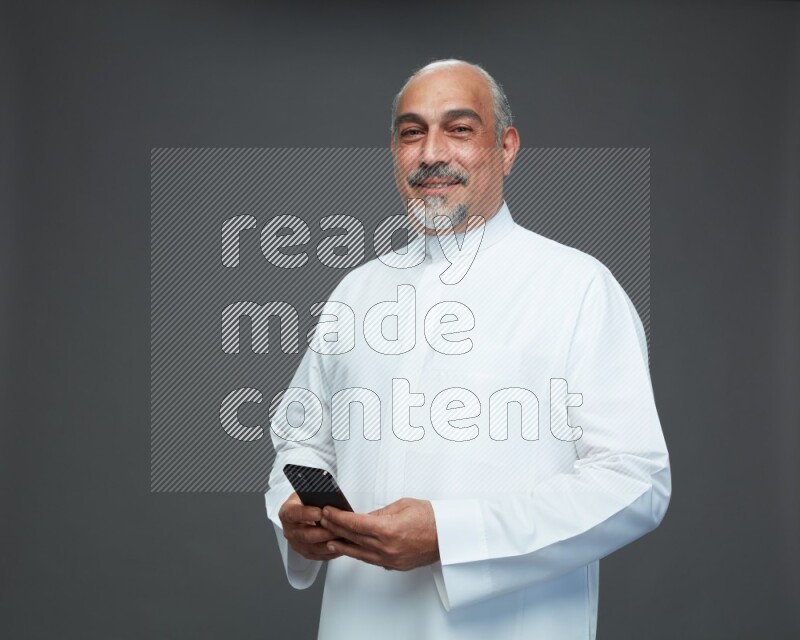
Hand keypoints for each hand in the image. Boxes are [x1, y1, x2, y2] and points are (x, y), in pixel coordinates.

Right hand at [278, 492, 341, 560]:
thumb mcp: (310, 493)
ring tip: (343, 537)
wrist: (306, 511)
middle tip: (336, 528)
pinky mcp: (307, 552)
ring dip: (329, 544)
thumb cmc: (309, 501)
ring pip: (313, 548)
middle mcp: (289, 530)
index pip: (293, 514)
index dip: (306, 514)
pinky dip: (332, 551)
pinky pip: (320, 556)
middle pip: (304, 535)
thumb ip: (317, 496)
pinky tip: (343, 545)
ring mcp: (297, 543)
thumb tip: (331, 497)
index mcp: (287, 513)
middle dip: (323, 532)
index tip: (319, 512)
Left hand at [320, 498, 438, 570]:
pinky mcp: (394, 565)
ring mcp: (390, 559)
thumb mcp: (402, 506)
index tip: (328, 512)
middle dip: (336, 528)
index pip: (354, 523)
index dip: (338, 517)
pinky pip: (371, 560)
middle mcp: (387, 547)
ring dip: (343, 545)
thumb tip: (363, 517)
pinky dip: (359, 553)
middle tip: (324, 521)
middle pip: (353, 538)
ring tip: (330, 540)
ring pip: (359, 553)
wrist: (449, 536)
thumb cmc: (431, 518)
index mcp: (388, 530)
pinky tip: (352, 549)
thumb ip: (379, 513)